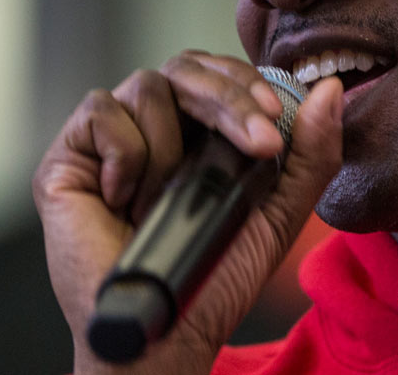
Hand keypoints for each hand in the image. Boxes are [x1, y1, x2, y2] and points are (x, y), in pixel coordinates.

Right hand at [32, 50, 343, 374]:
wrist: (164, 330)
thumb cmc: (215, 277)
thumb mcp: (280, 213)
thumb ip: (311, 154)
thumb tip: (329, 90)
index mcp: (198, 133)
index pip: (218, 74)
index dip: (245, 83)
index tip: (273, 119)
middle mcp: (152, 128)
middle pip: (185, 68)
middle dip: (227, 99)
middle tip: (258, 143)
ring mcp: (108, 141)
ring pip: (145, 87)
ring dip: (171, 149)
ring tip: (167, 203)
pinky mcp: (68, 158)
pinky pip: (100, 113)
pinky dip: (125, 156)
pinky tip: (126, 202)